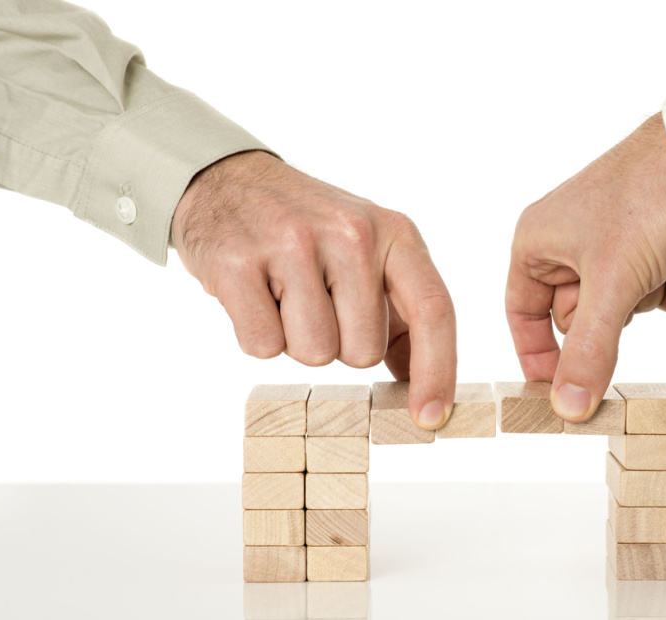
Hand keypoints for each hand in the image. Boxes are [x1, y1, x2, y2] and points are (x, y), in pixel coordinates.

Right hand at [173, 151, 455, 428]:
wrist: (228, 183)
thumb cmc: (308, 231)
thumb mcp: (370, 254)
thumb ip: (403, 317)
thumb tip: (426, 394)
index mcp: (394, 232)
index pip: (433, 310)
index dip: (437, 370)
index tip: (430, 418)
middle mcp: (351, 233)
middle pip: (363, 351)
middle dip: (338, 343)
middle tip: (315, 300)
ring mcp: (293, 244)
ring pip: (314, 353)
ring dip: (296, 339)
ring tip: (283, 293)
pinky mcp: (239, 262)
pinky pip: (263, 346)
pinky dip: (256, 333)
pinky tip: (254, 292)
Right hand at [506, 113, 665, 421]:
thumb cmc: (644, 201)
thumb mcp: (611, 287)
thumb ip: (588, 352)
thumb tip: (568, 408)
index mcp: (536, 243)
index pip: (522, 314)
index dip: (539, 354)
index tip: (558, 395)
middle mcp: (565, 241)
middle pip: (578, 317)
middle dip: (612, 315)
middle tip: (629, 295)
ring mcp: (608, 241)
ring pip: (619, 307)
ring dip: (646, 299)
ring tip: (660, 265)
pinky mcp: (646, 242)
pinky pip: (650, 290)